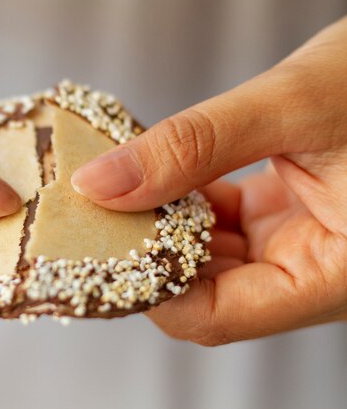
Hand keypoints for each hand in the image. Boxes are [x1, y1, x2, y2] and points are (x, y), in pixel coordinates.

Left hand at [71, 16, 346, 344]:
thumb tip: (102, 183)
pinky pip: (221, 225)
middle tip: (98, 207)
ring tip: (123, 185)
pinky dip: (184, 201)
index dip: (151, 287)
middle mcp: (315, 271)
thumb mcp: (293, 105)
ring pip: (208, 258)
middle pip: (205, 292)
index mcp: (337, 275)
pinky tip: (160, 172)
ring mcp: (300, 246)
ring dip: (162, 223)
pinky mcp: (287, 217)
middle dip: (148, 252)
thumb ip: (194, 146)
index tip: (102, 239)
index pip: (216, 315)